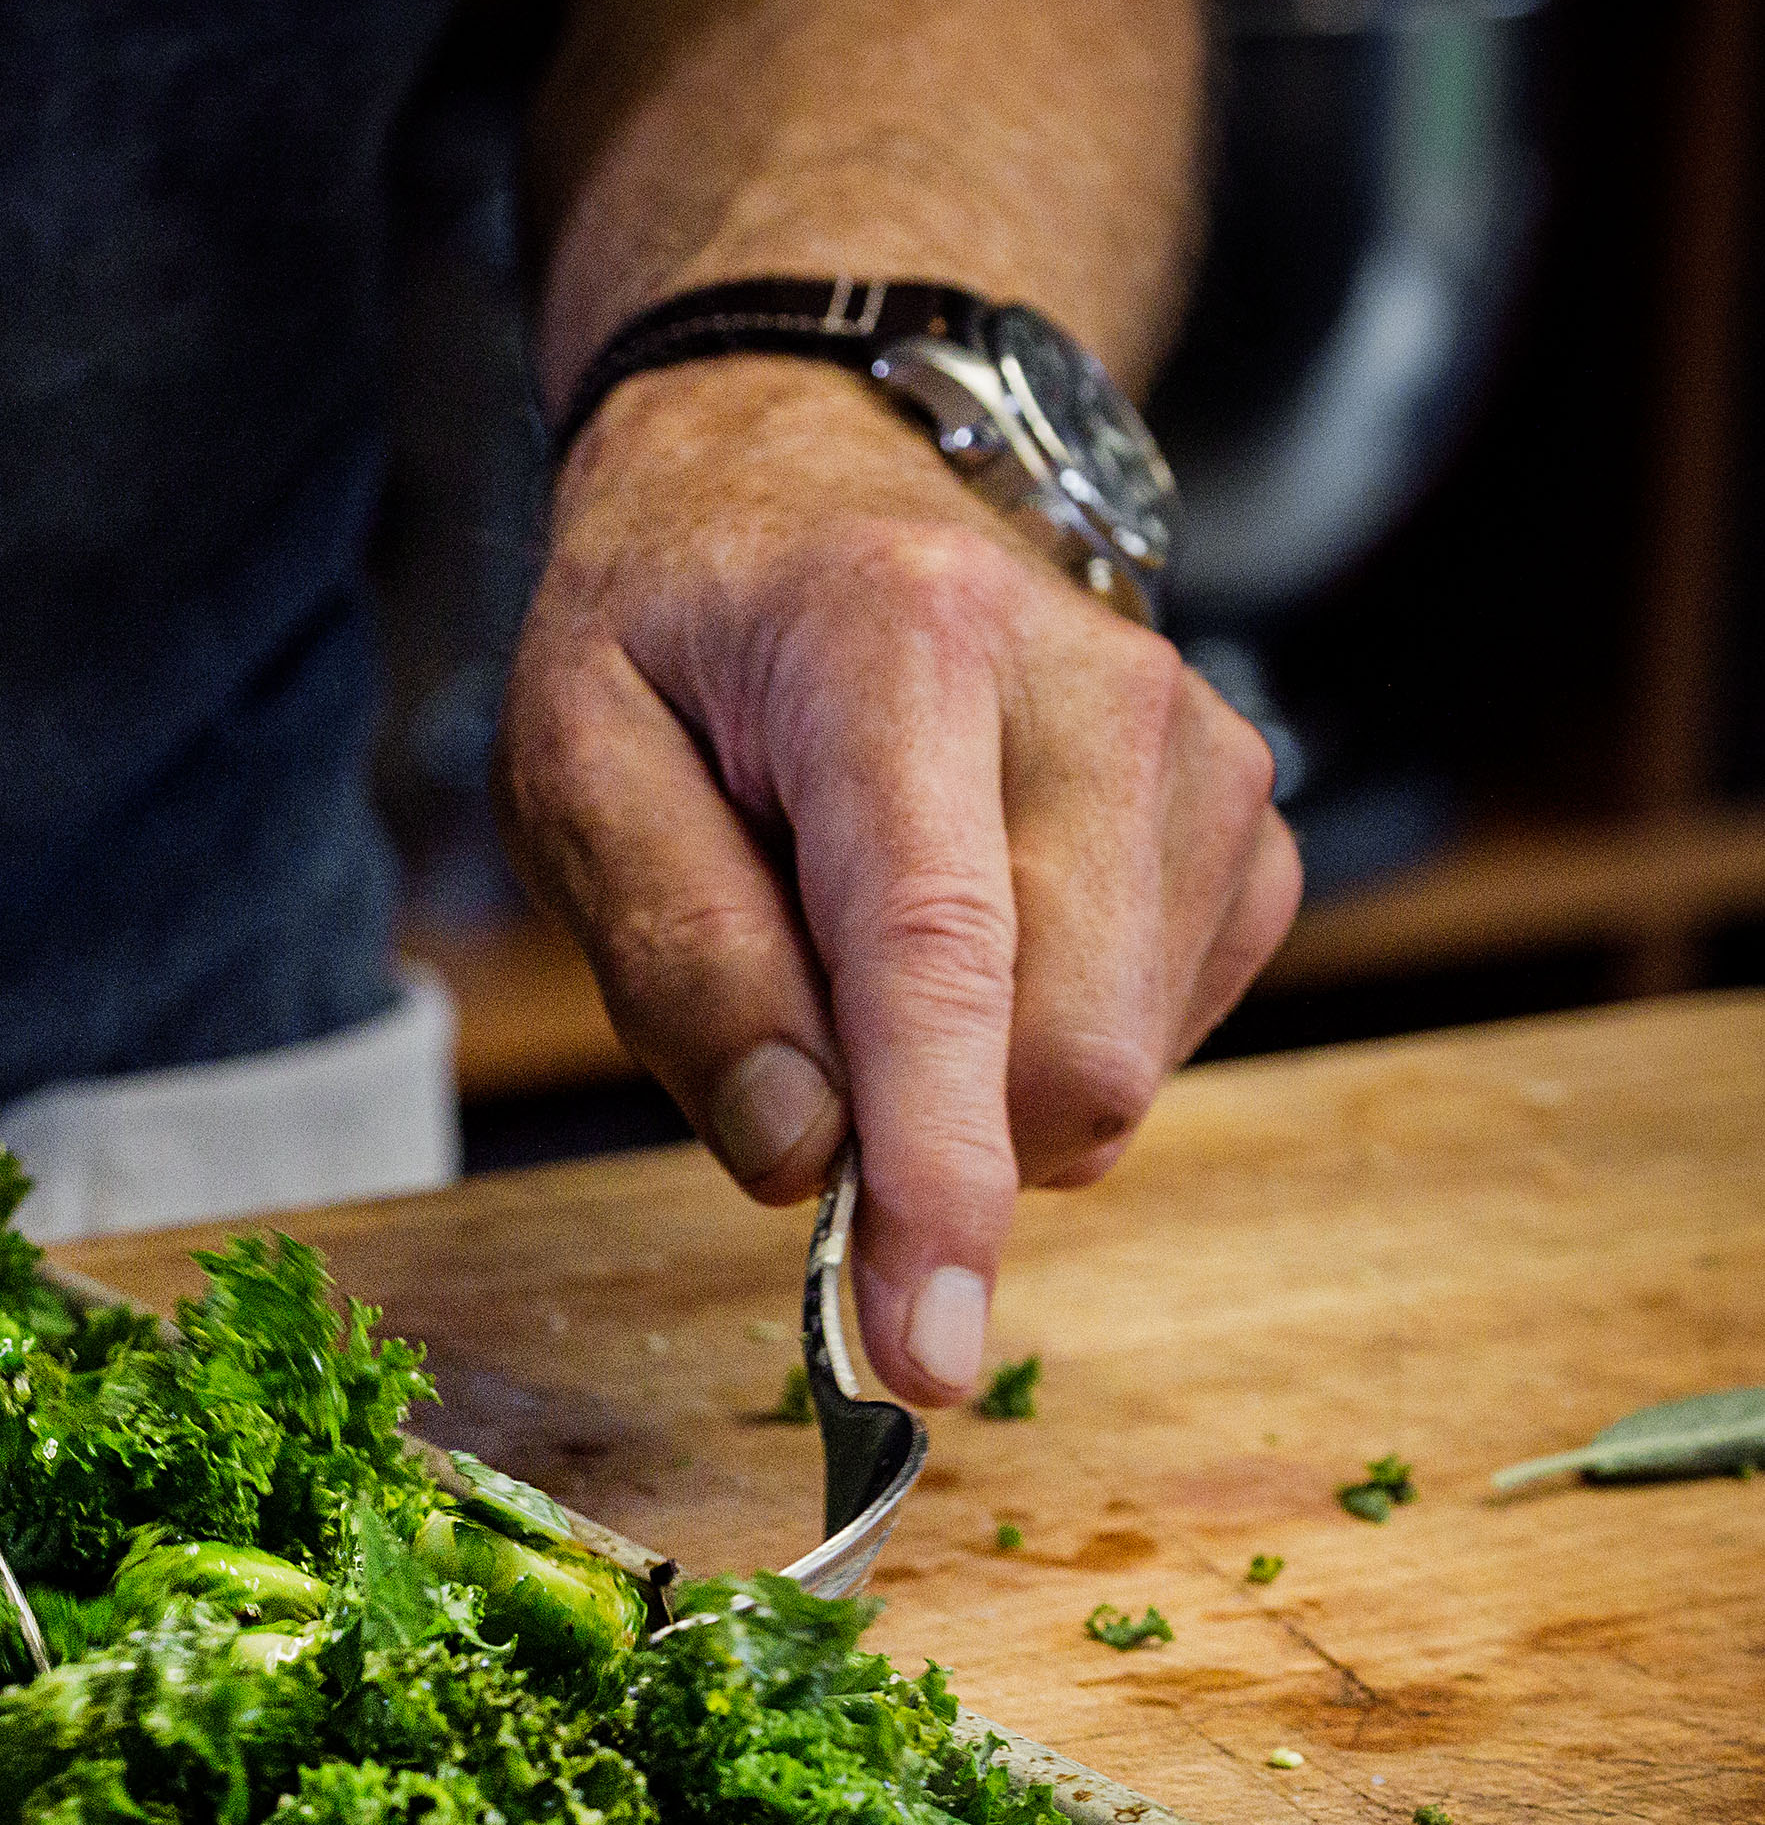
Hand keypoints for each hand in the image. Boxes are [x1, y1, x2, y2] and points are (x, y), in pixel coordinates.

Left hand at [496, 357, 1297, 1403]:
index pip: (945, 959)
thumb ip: (675, 958)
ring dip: (967, 1087)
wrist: (819, 476)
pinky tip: (966, 932)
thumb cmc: (679, 633)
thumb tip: (800, 1158)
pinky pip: (1153, 1046)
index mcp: (904, 653)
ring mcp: (1204, 759)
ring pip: (1114, 1078)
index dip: (939, 1176)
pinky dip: (1033, 1050)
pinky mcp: (1248, 829)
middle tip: (793, 1049)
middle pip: (1066, 1059)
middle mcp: (1099, 695)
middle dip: (925, 1140)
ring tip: (862, 931)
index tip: (923, 1348)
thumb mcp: (576, 762)